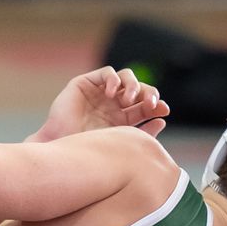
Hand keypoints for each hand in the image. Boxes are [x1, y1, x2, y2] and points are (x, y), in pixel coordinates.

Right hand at [31, 66, 169, 141]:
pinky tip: (113, 94)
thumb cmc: (89, 152)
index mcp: (123, 119)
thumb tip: (162, 121)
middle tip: (151, 103)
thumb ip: (143, 134)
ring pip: (126, 77)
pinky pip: (107, 73)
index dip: (156, 105)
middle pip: (139, 90)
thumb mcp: (121, 142)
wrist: (62, 150)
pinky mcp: (86, 83)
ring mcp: (100, 93)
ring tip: (129, 100)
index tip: (164, 110)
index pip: (145, 106)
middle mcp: (113, 104)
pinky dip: (114, 80)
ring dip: (133, 85)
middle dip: (148, 94)